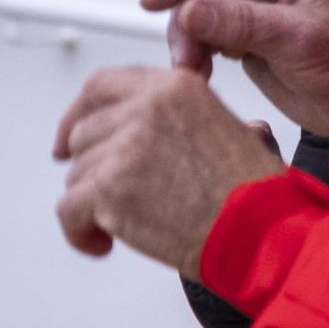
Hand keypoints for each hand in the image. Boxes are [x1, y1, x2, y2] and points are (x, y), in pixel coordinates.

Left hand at [52, 65, 282, 276]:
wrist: (260, 231)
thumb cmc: (254, 192)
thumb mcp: (227, 128)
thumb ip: (181, 118)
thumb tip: (152, 131)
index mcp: (175, 86)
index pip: (103, 85)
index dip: (79, 113)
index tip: (69, 137)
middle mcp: (147, 107)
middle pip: (86, 132)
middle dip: (93, 167)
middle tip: (109, 195)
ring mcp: (125, 146)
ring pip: (77, 174)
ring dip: (93, 203)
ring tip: (127, 223)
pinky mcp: (109, 189)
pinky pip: (68, 210)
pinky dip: (80, 233)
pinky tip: (104, 242)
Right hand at [146, 0, 328, 152]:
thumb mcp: (298, 41)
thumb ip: (243, 23)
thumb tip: (189, 9)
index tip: (153, 0)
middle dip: (185, 18)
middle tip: (185, 59)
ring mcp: (257, 12)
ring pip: (200, 12)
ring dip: (188, 40)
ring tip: (196, 73)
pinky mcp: (249, 40)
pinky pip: (208, 36)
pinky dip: (197, 53)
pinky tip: (203, 73)